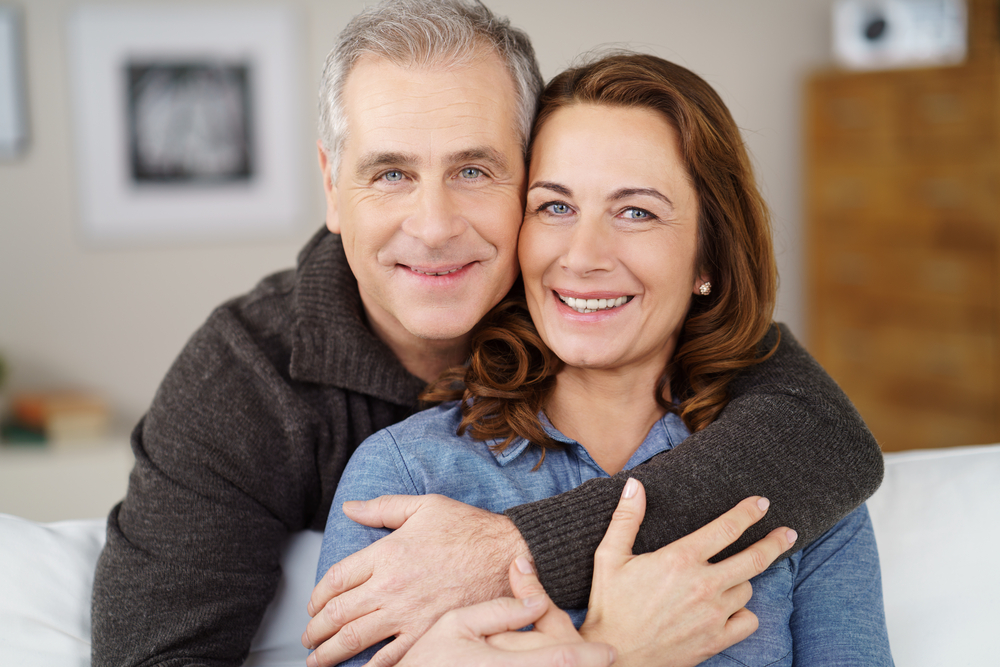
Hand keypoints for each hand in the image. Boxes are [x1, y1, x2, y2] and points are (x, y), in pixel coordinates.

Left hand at [304, 494, 527, 666]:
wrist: (508, 554)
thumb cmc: (470, 529)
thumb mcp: (424, 506)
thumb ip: (383, 507)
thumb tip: (350, 507)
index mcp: (387, 553)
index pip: (336, 579)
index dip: (317, 596)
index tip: (313, 605)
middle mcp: (392, 585)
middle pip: (338, 613)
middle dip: (316, 630)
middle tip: (309, 637)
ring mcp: (409, 613)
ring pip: (356, 639)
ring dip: (330, 653)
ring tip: (318, 659)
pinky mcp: (429, 632)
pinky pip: (391, 657)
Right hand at [397, 557, 616, 666]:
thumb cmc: (427, 660)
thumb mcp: (454, 624)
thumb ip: (498, 612)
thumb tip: (536, 600)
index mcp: (500, 665)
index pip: (558, 658)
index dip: (589, 656)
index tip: (610, 651)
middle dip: (582, 666)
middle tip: (603, 659)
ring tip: (583, 663)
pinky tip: (552, 666)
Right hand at [580, 479, 796, 666]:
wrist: (615, 656)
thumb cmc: (610, 605)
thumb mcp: (609, 556)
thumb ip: (626, 518)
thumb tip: (634, 485)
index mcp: (680, 559)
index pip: (727, 529)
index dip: (748, 513)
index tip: (762, 503)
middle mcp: (703, 585)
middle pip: (754, 559)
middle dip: (775, 542)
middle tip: (787, 533)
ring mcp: (713, 615)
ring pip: (746, 589)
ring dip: (741, 581)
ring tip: (727, 579)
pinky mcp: (716, 640)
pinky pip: (748, 621)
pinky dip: (743, 613)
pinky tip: (730, 609)